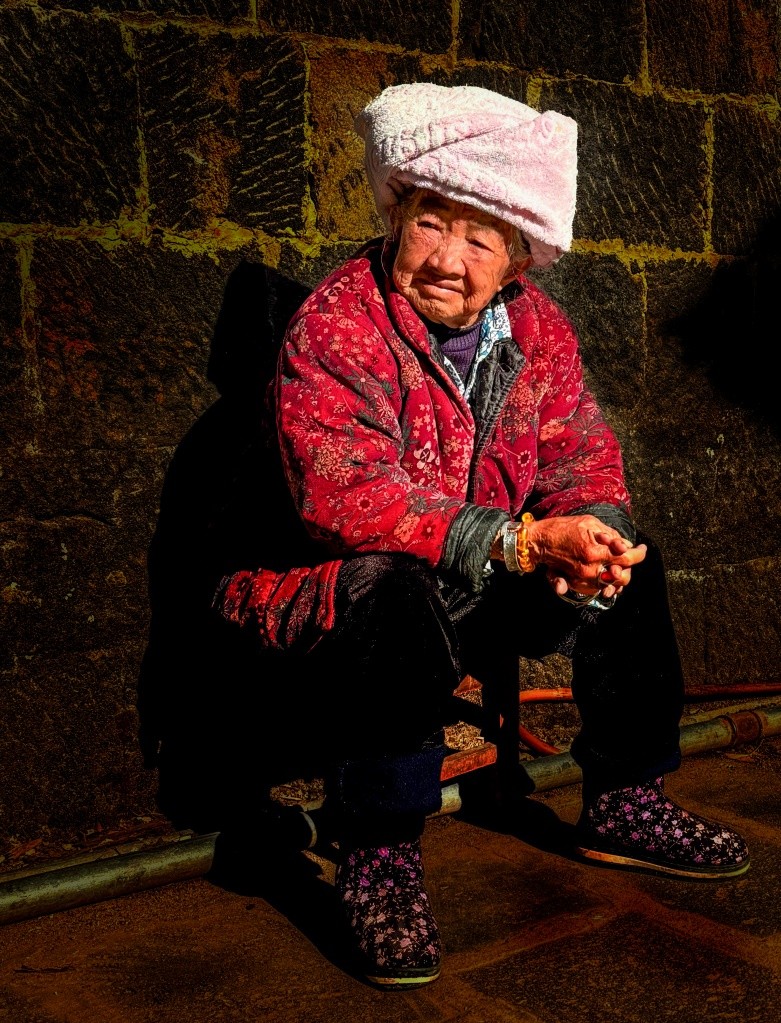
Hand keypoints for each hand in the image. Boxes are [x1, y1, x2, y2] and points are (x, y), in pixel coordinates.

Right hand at [525, 515, 646, 599]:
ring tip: (622, 565)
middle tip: (633, 556)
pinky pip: (600, 588)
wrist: (540, 541)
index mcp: (595, 552)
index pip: (627, 558)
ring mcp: (583, 578)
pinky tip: (610, 573)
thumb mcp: (588, 523)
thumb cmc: (564, 528)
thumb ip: (610, 535)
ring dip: (621, 576)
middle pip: (623, 576)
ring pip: (613, 584)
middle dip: (631, 567)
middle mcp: (590, 569)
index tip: (642, 549)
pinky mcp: (578, 582)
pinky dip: (609, 583)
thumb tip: (624, 545)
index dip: (640, 554)